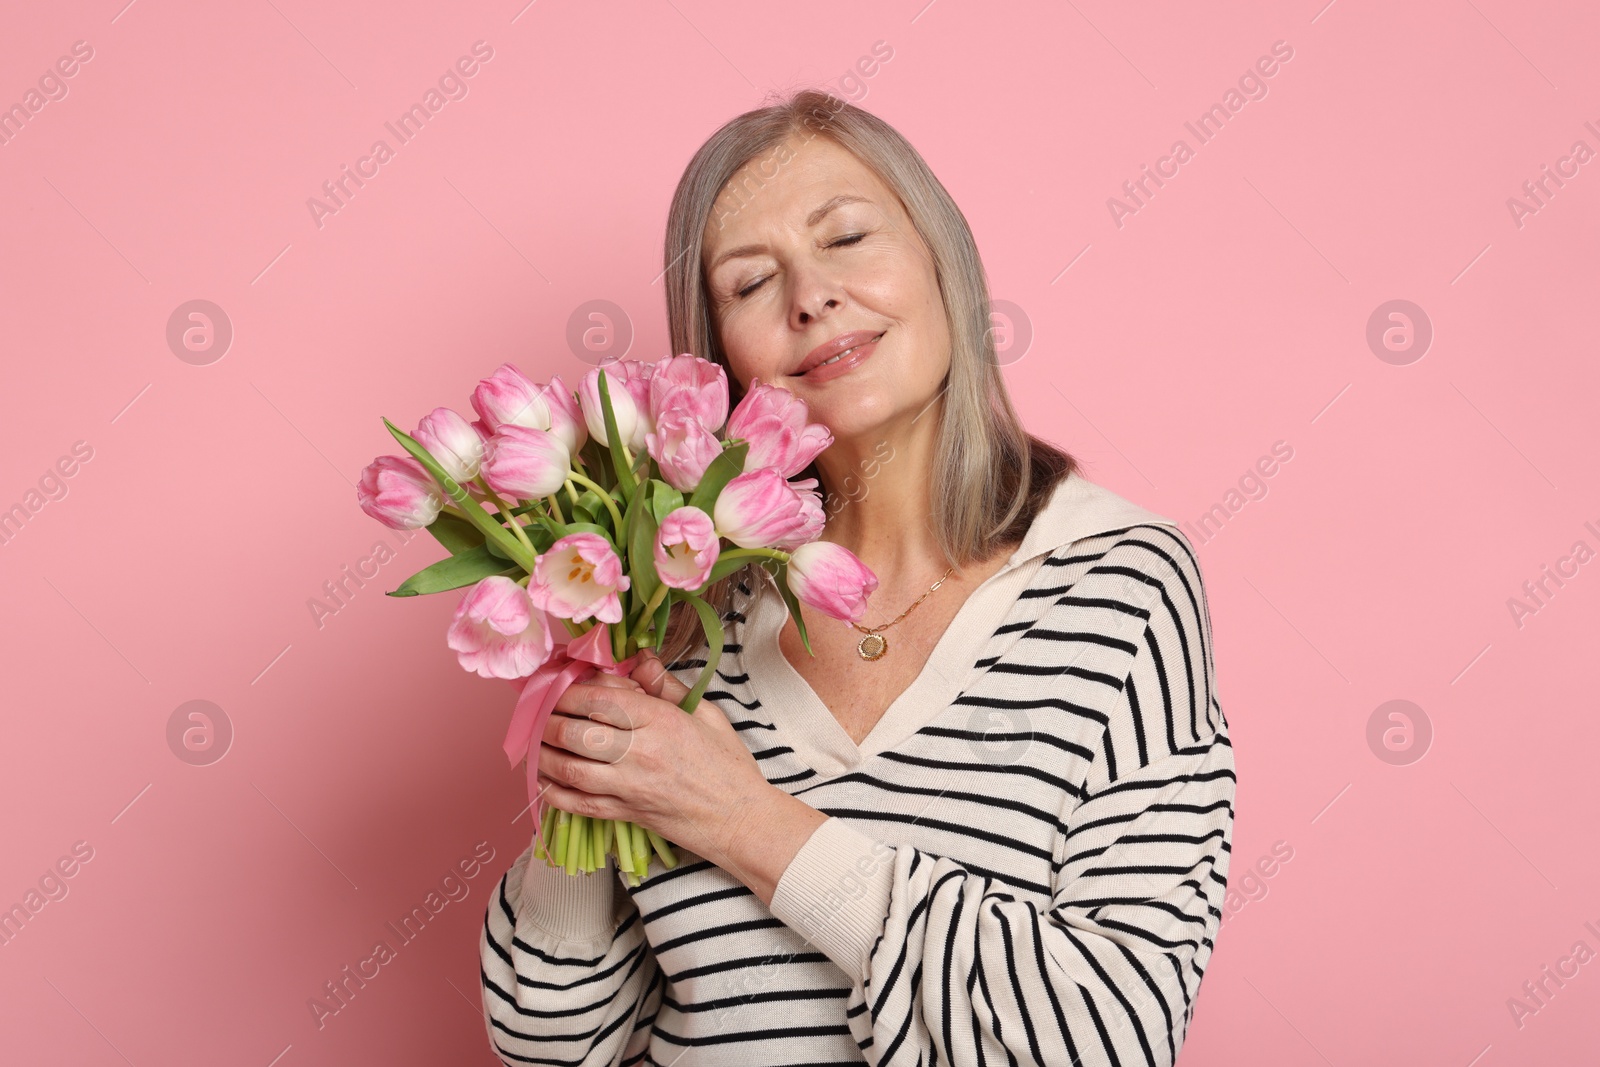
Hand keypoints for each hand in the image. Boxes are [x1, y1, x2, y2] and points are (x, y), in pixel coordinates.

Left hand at [536, 649, 774, 874]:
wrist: (740, 820)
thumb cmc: (727, 765)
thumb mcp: (707, 714)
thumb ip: (666, 686)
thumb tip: (639, 660)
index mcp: (661, 721)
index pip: (600, 699)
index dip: (571, 689)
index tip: (559, 683)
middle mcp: (640, 753)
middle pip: (576, 731)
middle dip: (548, 718)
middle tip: (537, 708)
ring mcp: (628, 787)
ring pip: (569, 768)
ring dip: (543, 752)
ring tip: (534, 739)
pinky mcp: (624, 814)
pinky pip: (576, 804)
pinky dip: (552, 791)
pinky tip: (542, 778)